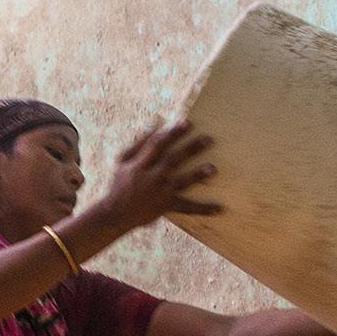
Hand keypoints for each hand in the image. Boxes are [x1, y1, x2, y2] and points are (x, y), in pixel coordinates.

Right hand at [87, 119, 222, 234]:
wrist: (116, 214)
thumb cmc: (121, 182)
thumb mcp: (124, 161)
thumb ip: (140, 142)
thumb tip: (157, 122)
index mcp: (139, 165)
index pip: (156, 145)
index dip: (171, 133)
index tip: (186, 123)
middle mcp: (151, 177)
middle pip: (173, 160)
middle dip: (190, 149)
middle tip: (209, 139)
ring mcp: (160, 193)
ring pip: (181, 182)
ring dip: (197, 175)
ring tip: (213, 168)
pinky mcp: (167, 206)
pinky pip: (187, 208)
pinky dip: (203, 208)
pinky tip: (220, 208)